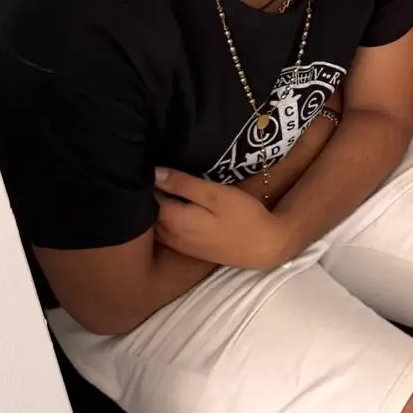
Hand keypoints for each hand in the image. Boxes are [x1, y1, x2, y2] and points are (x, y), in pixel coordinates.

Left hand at [154, 167, 289, 270]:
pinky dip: (163, 218)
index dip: (147, 178)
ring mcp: (178, 244)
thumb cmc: (242, 215)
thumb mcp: (214, 194)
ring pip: (155, 223)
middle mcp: (169, 234)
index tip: (148, 163)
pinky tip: (174, 206)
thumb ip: (182, 184)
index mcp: (172, 219)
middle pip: (148, 211)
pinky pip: (165, 231)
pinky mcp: (188, 249)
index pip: (148, 194)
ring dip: (155, 207)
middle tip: (153, 171)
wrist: (264, 246)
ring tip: (162, 187)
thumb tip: (153, 172)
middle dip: (148, 193)